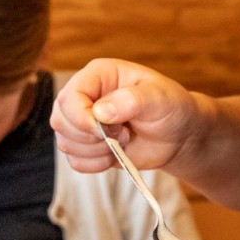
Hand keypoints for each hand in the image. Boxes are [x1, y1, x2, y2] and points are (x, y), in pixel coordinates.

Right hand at [50, 58, 204, 174]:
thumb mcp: (160, 98)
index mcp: (98, 75)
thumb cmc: (172, 108)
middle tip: (123, 133)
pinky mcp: (86, 145)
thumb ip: (132, 100)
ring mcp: (82, 121)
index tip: (104, 130)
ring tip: (123, 141)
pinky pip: (74, 161)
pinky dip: (95, 164)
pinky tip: (115, 154)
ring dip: (96, 151)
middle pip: (60, 121)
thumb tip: (100, 112)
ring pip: (65, 142)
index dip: (81, 117)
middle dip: (92, 136)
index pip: (69, 96)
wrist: (179, 135)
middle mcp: (85, 96)